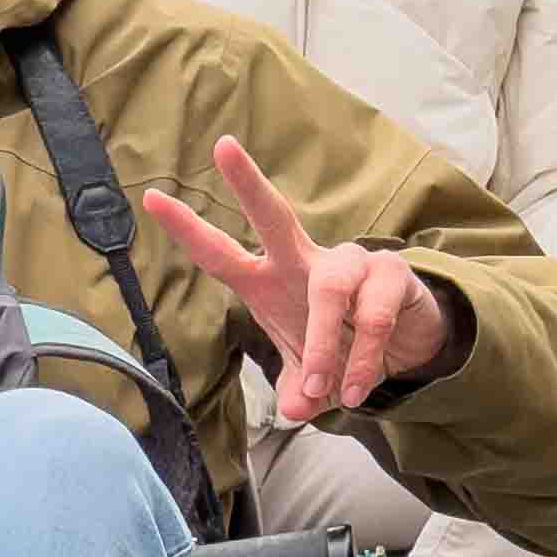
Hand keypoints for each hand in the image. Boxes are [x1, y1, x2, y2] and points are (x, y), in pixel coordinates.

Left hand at [135, 131, 463, 434]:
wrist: (405, 344)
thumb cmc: (340, 345)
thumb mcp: (308, 377)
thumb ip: (296, 391)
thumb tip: (293, 409)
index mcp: (271, 282)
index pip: (222, 254)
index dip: (188, 230)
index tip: (150, 198)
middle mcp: (306, 262)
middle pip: (274, 216)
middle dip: (248, 184)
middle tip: (223, 147)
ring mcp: (351, 262)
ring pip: (329, 289)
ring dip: (323, 344)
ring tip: (325, 389)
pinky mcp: (391, 275)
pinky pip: (373, 317)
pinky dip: (363, 360)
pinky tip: (358, 388)